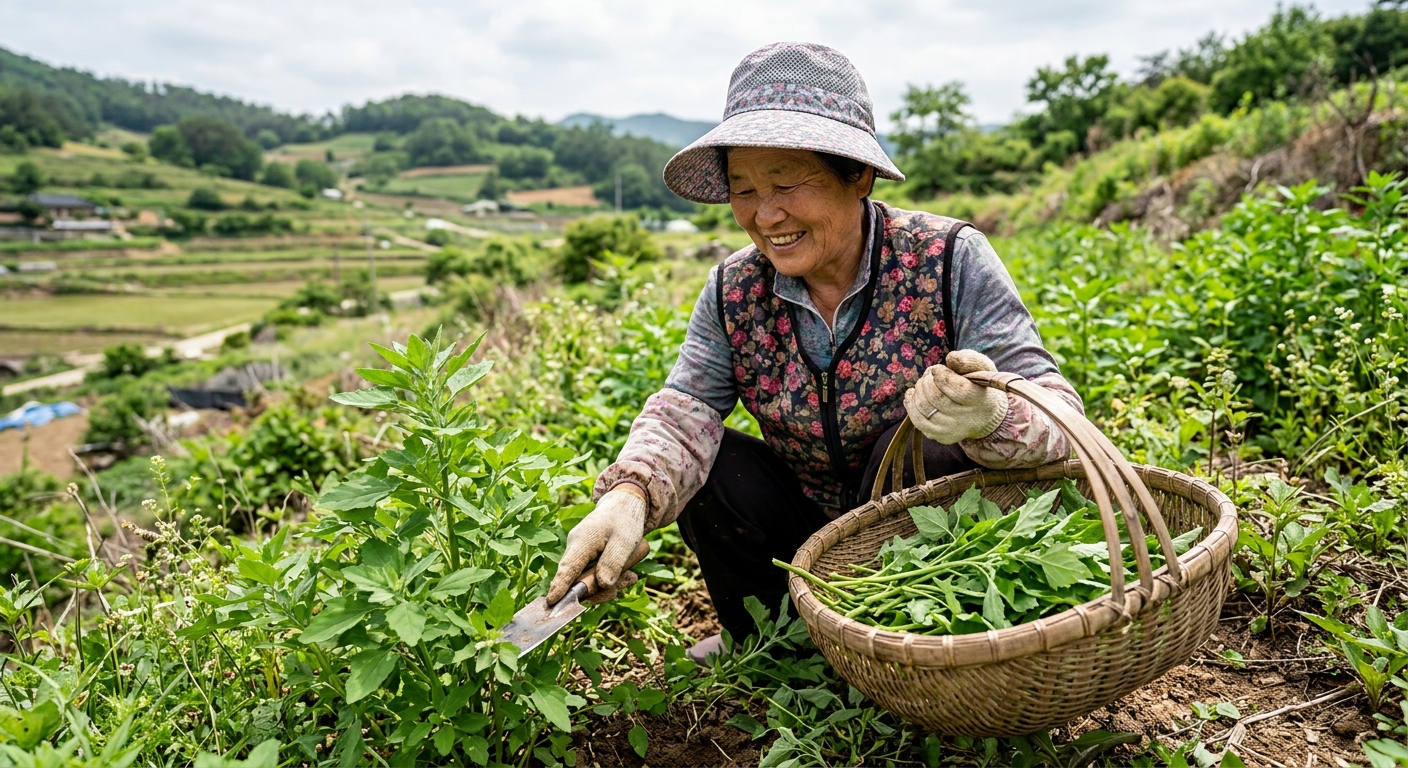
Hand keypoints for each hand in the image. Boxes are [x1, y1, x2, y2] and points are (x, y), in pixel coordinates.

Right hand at [547, 485, 646, 604]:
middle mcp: (575, 548)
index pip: (568, 567)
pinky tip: (628, 574)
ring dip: (609, 584)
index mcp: (582, 540)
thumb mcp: (625, 542)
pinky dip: (610, 578)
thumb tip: (603, 585)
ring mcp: (579, 554)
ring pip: (587, 580)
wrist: (623, 507)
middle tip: (625, 583)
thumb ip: (613, 563)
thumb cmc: (624, 521)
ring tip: (631, 577)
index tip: (551, 602)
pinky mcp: (586, 559)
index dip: (560, 586)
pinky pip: (593, 575)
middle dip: (600, 589)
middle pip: (578, 579)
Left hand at [903, 350, 1009, 444]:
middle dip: (926, 381)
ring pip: (924, 408)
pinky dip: (911, 404)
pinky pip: (918, 421)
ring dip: (918, 390)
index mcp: (979, 399)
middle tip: (929, 375)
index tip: (937, 369)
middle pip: (936, 397)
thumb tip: (950, 357)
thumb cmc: (978, 385)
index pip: (957, 388)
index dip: (941, 375)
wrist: (983, 415)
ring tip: (923, 383)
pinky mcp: (941, 436)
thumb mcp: (982, 368)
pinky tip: (914, 394)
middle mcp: (966, 418)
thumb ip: (968, 360)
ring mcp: (952, 430)